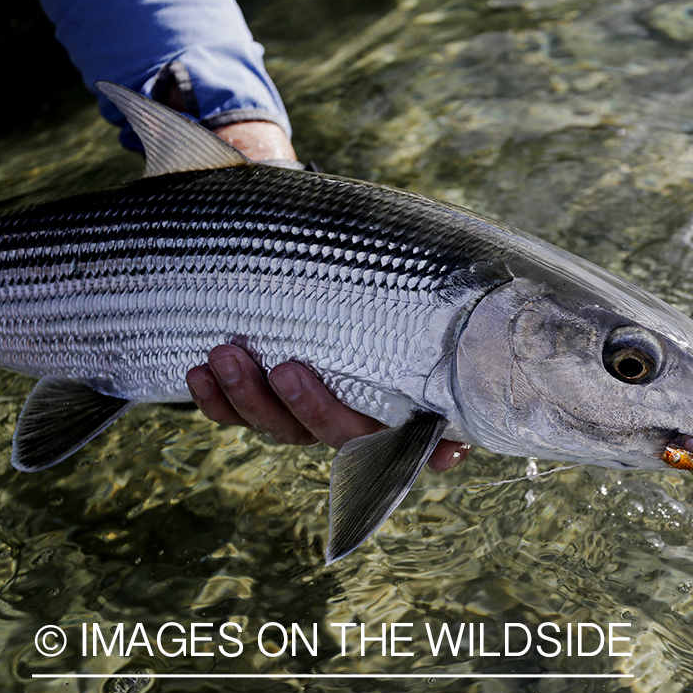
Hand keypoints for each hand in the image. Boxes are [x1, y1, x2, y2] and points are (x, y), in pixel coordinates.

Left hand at [182, 125, 469, 471]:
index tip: (442, 451)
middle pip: (338, 436)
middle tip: (288, 369)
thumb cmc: (357, 259)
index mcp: (393, 394)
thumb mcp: (392, 267)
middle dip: (312, 407)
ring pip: (279, 428)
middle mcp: (350, 413)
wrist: (292, 241)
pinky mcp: (253, 401)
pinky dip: (214, 401)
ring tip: (226, 353)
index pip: (414, 432)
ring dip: (251, 397)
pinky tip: (200, 372)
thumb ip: (425, 283)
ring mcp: (300, 412)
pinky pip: (232, 417)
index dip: (423, 449)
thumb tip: (492, 290)